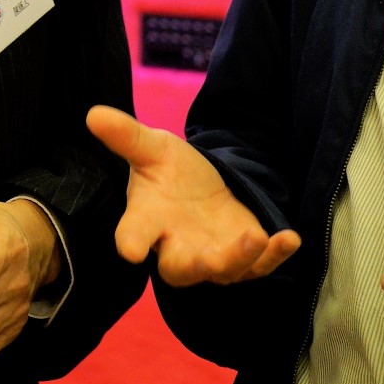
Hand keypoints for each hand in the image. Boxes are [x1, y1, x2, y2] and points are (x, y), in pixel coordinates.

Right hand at [87, 105, 300, 285]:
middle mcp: (177, 247)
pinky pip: (261, 265)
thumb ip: (127, 136)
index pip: (133, 235)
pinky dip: (275, 255)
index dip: (131, 243)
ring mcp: (213, 257)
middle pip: (179, 269)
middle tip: (203, 258)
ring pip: (224, 271)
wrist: (202, 188)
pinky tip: (290, 238)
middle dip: (191, 265)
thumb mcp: (152, 148)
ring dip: (239, 258)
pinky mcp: (245, 259)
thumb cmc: (170, 173)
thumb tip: (93, 113)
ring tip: (255, 236)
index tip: (130, 249)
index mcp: (148, 220)